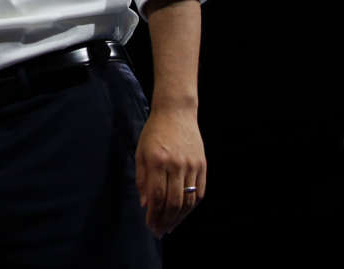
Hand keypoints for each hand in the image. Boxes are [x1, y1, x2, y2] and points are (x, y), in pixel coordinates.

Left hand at [134, 106, 206, 238]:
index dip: (153, 215)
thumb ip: (142, 179)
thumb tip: (145, 205)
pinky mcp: (202, 165)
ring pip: (188, 200)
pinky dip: (191, 207)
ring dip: (179, 218)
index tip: (150, 226)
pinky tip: (183, 214)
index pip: (157, 196)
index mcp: (158, 161)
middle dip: (165, 221)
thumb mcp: (141, 152)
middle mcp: (176, 165)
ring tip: (170, 226)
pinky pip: (199, 193)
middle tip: (159, 231)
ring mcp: (191, 165)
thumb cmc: (154, 132)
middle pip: (173, 202)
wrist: (176, 112)